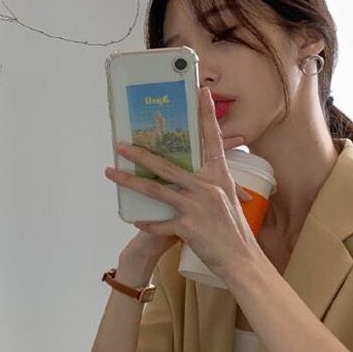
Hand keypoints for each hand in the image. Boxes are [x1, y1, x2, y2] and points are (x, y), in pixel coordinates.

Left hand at [105, 86, 259, 278]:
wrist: (241, 259)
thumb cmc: (233, 230)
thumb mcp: (228, 199)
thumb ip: (211, 183)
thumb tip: (194, 173)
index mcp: (219, 176)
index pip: (212, 140)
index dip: (207, 115)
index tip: (200, 92)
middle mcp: (207, 187)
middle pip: (168, 165)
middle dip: (141, 154)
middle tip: (121, 145)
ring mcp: (196, 206)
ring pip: (156, 189)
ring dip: (130, 181)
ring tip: (111, 173)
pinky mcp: (188, 227)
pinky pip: (160, 223)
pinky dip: (147, 222)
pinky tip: (136, 219)